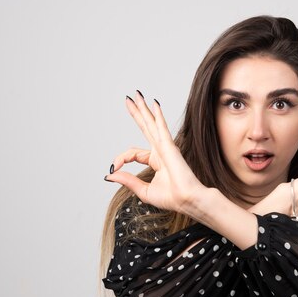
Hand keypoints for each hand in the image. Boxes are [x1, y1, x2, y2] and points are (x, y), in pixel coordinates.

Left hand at [105, 91, 206, 213]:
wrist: (187, 200)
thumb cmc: (172, 198)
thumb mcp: (143, 190)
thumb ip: (127, 180)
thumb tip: (110, 175)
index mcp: (156, 161)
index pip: (133, 153)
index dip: (120, 159)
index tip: (113, 167)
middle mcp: (161, 151)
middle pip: (145, 127)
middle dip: (137, 113)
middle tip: (129, 99)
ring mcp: (165, 147)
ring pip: (152, 124)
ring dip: (144, 109)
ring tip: (137, 95)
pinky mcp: (170, 147)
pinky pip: (161, 128)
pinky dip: (158, 116)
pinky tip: (154, 104)